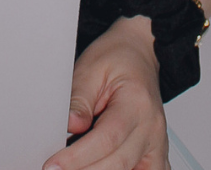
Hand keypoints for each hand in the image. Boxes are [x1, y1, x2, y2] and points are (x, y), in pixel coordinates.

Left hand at [45, 16, 169, 169]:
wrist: (139, 52)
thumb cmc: (117, 57)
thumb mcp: (91, 68)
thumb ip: (79, 98)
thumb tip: (71, 125)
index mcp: (137, 103)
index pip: (107, 139)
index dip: (78, 157)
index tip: (53, 165)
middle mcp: (152, 127)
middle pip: (117, 163)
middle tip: (56, 169)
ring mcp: (157, 143)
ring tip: (75, 166)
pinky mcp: (154, 154)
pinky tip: (101, 168)